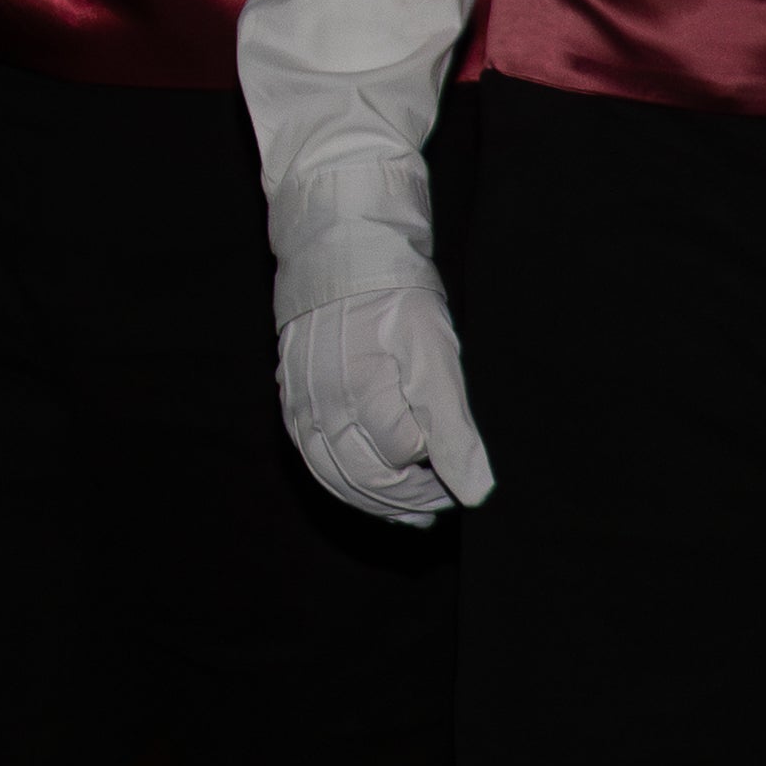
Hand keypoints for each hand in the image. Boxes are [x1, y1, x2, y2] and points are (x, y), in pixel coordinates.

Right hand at [278, 285, 491, 524]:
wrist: (343, 252)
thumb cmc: (396, 297)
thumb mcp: (437, 356)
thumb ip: (453, 429)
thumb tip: (475, 493)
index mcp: (365, 401)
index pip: (407, 466)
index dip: (438, 477)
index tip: (460, 476)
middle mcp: (325, 411)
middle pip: (369, 480)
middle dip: (408, 499)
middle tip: (440, 504)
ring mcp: (302, 406)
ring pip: (335, 477)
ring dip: (373, 501)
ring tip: (408, 514)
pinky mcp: (291, 398)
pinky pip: (310, 457)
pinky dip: (337, 481)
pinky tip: (360, 486)